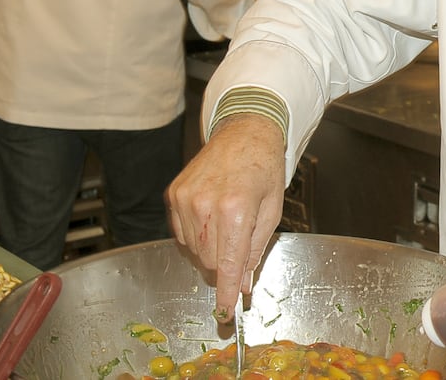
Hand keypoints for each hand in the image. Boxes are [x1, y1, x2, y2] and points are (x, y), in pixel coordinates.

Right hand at [165, 112, 286, 318]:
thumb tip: (244, 285)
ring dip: (211, 248)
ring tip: (228, 220)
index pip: (229, 265)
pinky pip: (181, 234)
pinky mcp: (174, 194)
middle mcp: (206, 205)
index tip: (226, 314)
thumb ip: (256, 250)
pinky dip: (196, 234)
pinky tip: (211, 213)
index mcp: (236, 209)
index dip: (227, 293)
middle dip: (226, 264)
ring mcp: (186, 199)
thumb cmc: (263, 168)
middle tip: (240, 243)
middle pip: (211, 262)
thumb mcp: (272, 210)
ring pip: (195, 251)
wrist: (243, 131)